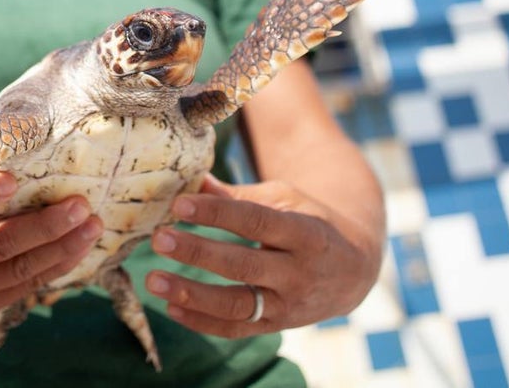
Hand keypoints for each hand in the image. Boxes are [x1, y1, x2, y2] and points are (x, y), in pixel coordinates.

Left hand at [146, 174, 380, 336]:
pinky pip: (236, 329)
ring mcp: (289, 305)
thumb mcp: (285, 200)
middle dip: (197, 253)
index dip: (217, 212)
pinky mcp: (278, 326)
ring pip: (237, 305)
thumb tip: (192, 180)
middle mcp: (300, 273)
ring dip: (192, 295)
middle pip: (243, 266)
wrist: (354, 267)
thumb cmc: (310, 221)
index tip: (179, 204)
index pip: (256, 222)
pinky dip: (201, 322)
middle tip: (159, 238)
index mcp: (305, 233)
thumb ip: (238, 196)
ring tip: (154, 281)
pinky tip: (171, 307)